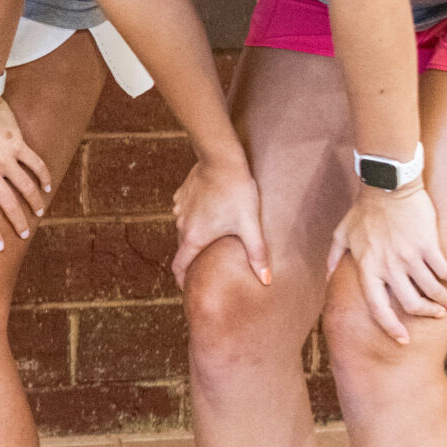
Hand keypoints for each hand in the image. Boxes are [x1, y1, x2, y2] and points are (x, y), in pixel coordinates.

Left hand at [0, 95, 50, 252]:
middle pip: (7, 204)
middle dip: (17, 222)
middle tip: (23, 234)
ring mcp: (5, 158)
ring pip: (25, 187)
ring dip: (34, 202)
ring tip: (39, 213)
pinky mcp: (18, 144)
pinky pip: (35, 164)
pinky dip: (43, 176)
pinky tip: (47, 187)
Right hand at [171, 153, 270, 287]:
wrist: (221, 158)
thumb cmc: (236, 192)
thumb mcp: (249, 225)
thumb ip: (257, 254)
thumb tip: (266, 280)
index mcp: (194, 237)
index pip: (179, 266)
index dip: (182, 280)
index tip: (188, 287)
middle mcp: (181, 224)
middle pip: (183, 248)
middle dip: (194, 257)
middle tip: (210, 261)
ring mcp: (179, 208)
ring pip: (185, 228)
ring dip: (196, 234)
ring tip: (214, 234)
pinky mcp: (182, 194)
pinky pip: (185, 212)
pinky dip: (195, 216)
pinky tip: (211, 210)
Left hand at [328, 183, 446, 344]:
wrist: (387, 185)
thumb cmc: (364, 210)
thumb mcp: (342, 234)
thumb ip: (334, 257)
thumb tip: (328, 277)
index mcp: (367, 267)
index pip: (378, 307)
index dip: (391, 327)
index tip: (402, 339)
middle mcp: (388, 266)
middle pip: (411, 304)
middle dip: (427, 313)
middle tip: (437, 314)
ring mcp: (409, 256)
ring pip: (431, 290)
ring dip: (443, 299)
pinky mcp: (427, 244)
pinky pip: (443, 269)